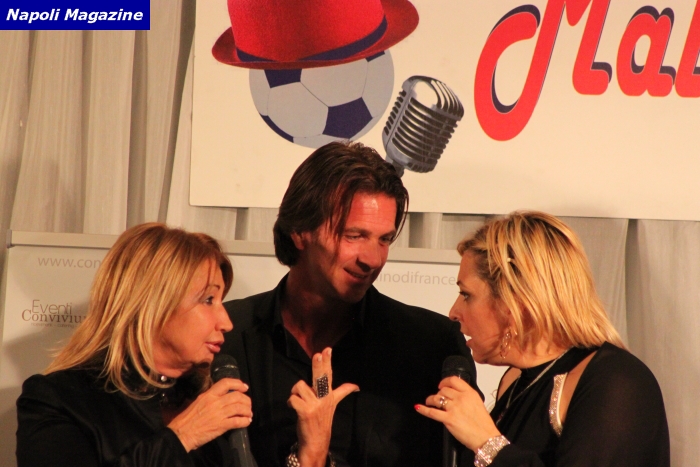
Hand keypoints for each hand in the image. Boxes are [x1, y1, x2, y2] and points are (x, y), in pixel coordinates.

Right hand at [168, 378, 251, 451]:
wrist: (181, 434)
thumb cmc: (186, 420)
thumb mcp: (197, 402)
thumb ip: (209, 398)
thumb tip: (220, 397)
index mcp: (208, 395)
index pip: (226, 383)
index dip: (238, 383)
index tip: (244, 387)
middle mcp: (215, 402)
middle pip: (237, 396)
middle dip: (246, 400)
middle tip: (248, 404)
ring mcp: (219, 413)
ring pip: (240, 407)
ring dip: (247, 411)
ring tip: (248, 414)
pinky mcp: (221, 425)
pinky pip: (237, 421)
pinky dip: (245, 421)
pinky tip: (246, 422)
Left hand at [287, 347, 358, 466]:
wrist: (317, 441)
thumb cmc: (322, 420)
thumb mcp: (333, 405)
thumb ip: (342, 392)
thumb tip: (356, 386)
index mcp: (330, 395)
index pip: (330, 375)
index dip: (328, 362)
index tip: (327, 349)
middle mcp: (324, 398)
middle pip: (320, 377)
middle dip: (319, 364)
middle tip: (318, 354)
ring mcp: (315, 404)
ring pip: (299, 386)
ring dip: (295, 392)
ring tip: (299, 400)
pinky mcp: (305, 411)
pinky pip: (293, 398)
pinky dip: (290, 402)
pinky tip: (293, 407)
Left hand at [415, 376, 500, 451]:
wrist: (486, 437)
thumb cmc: (483, 424)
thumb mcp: (478, 404)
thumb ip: (467, 397)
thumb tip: (456, 395)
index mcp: (470, 393)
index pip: (454, 380)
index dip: (444, 381)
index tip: (441, 385)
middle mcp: (461, 398)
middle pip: (443, 390)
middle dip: (439, 394)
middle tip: (438, 398)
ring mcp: (454, 408)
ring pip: (437, 399)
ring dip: (430, 400)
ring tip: (429, 402)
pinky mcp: (448, 419)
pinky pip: (432, 412)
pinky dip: (423, 409)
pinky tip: (419, 407)